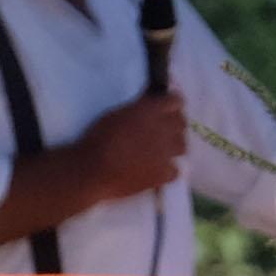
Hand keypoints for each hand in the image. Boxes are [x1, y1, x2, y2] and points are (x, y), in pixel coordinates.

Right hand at [63, 91, 188, 213]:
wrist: (93, 169)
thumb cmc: (97, 138)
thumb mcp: (116, 114)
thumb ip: (137, 108)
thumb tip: (148, 103)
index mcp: (149, 110)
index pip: (176, 101)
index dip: (174, 104)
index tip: (170, 107)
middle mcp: (162, 129)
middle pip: (182, 124)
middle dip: (175, 125)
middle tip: (164, 130)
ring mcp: (165, 153)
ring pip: (182, 147)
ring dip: (174, 147)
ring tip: (161, 151)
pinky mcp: (163, 174)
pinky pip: (176, 170)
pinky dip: (168, 170)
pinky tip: (158, 171)